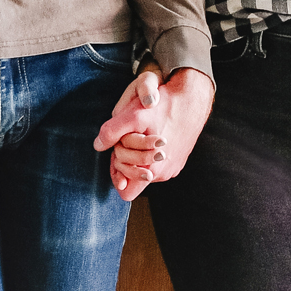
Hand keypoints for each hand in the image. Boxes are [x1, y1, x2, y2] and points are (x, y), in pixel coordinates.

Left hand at [93, 65, 214, 203]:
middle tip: (126, 139)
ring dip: (136, 154)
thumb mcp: (132, 116)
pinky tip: (149, 135)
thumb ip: (111, 132)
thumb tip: (97, 146)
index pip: (126, 191)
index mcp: (153, 169)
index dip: (116, 175)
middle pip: (132, 177)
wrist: (193, 98)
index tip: (115, 157)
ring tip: (139, 134)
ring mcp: (173, 167)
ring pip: (144, 169)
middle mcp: (164, 174)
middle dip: (124, 159)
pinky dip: (148, 152)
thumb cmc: (164, 106)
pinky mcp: (178, 159)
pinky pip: (156, 163)